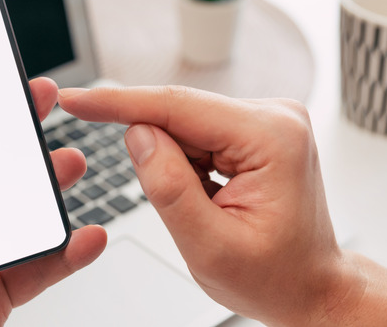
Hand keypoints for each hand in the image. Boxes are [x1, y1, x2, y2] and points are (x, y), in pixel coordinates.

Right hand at [58, 86, 341, 325]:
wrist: (310, 286)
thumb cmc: (275, 276)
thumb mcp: (210, 247)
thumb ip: (168, 188)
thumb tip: (136, 134)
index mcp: (271, 137)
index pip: (176, 106)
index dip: (117, 102)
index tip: (76, 100)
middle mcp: (275, 116)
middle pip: (179, 117)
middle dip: (161, 158)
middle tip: (188, 210)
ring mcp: (266, 119)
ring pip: (184, 127)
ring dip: (179, 167)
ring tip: (211, 210)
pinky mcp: (255, 129)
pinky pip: (197, 135)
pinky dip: (189, 166)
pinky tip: (214, 197)